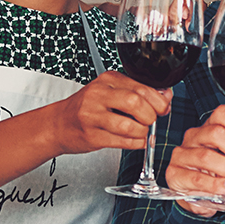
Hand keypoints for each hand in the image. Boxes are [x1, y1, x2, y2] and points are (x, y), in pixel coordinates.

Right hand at [48, 72, 168, 156]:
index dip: (158, 100)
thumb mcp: (110, 91)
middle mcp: (98, 95)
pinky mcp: (92, 135)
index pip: (141, 87)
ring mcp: (92, 116)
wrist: (58, 124)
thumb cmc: (86, 108)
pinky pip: (122, 141)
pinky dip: (135, 143)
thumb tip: (165, 96)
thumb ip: (137, 92)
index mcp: (107, 80)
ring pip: (129, 125)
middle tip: (151, 120)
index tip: (163, 107)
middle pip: (135, 103)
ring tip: (141, 132)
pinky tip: (135, 140)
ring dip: (142, 132)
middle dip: (151, 115)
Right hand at [163, 105, 224, 215]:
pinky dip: (216, 185)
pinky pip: (197, 179)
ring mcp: (182, 155)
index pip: (222, 114)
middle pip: (216, 133)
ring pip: (207, 156)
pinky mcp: (175, 174)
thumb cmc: (216, 174)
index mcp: (208, 127)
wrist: (199, 197)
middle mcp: (193, 137)